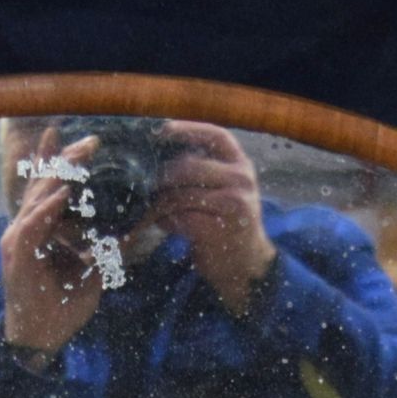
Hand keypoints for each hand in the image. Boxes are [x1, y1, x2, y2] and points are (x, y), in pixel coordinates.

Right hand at [1, 128, 104, 356]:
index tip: (85, 141)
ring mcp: (18, 240)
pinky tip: (62, 194)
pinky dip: (48, 209)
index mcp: (38, 228)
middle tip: (93, 141)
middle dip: (68, 159)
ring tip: (81, 158)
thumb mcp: (90, 274)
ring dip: (60, 175)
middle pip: (45, 184)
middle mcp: (25, 228)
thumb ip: (105, 252)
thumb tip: (130, 235)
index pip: (49, 187)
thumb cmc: (59, 308)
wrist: (37, 339)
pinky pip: (33, 226)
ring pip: (38, 198)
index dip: (62, 161)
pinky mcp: (18, 256)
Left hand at [153, 121, 275, 316]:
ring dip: (160, 203)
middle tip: (148, 185)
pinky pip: (180, 219)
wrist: (247, 267)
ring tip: (152, 209)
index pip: (216, 136)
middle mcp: (241, 181)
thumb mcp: (228, 192)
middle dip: (163, 176)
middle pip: (190, 167)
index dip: (189, 130)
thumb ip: (206, 174)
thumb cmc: (230, 227)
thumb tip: (165, 159)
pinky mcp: (217, 231)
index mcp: (242, 166)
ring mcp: (231, 206)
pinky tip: (162, 224)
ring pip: (181, 194)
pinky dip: (166, 222)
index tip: (163, 130)